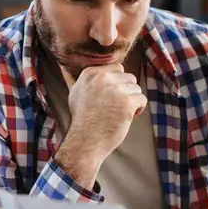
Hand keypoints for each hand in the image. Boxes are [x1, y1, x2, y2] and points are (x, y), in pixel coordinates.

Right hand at [58, 64, 146, 181]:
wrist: (85, 142)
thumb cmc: (83, 120)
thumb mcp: (75, 94)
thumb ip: (79, 79)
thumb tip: (65, 67)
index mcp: (90, 74)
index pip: (117, 68)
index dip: (117, 84)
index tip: (108, 98)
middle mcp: (102, 78)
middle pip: (129, 77)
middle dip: (126, 92)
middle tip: (114, 107)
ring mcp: (115, 90)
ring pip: (136, 88)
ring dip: (132, 101)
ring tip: (118, 113)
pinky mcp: (126, 102)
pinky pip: (142, 99)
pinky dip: (138, 109)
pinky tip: (126, 118)